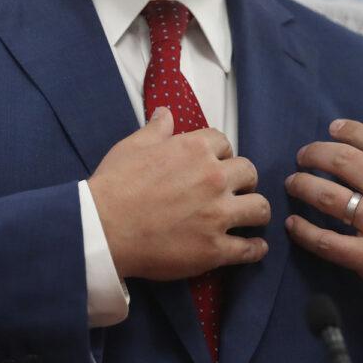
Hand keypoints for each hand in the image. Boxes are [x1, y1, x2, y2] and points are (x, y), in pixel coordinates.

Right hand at [88, 107, 270, 280]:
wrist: (102, 229)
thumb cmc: (114, 186)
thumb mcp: (133, 146)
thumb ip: (156, 129)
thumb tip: (165, 113)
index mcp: (194, 149)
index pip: (224, 143)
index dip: (220, 153)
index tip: (215, 163)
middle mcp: (213, 178)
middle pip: (249, 172)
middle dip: (242, 180)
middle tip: (232, 190)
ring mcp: (217, 215)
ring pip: (259, 207)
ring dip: (254, 210)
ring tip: (247, 216)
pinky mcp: (214, 249)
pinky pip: (250, 249)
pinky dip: (255, 248)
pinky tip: (253, 247)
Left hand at [284, 119, 362, 324]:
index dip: (346, 130)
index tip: (331, 129)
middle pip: (342, 160)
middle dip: (314, 153)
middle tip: (304, 156)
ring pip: (327, 195)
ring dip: (302, 185)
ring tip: (293, 183)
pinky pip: (327, 241)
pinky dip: (303, 231)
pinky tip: (293, 225)